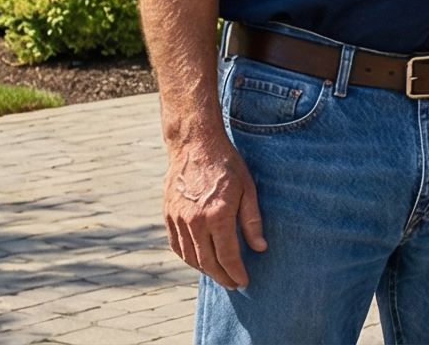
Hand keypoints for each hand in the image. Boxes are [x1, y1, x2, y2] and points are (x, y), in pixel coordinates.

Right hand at [164, 131, 265, 288]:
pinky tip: (198, 260)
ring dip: (204, 270)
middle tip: (233, 284)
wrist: (194, 144)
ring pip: (189, 257)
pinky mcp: (168, 215)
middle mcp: (194, 221)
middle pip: (207, 261)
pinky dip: (187, 257)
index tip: (244, 281)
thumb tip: (260, 248)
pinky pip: (176, 245)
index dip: (236, 272)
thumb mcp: (247, 189)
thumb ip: (252, 221)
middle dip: (222, 277)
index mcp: (217, 215)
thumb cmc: (226, 164)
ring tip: (219, 274)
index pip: (227, 256)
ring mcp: (178, 219)